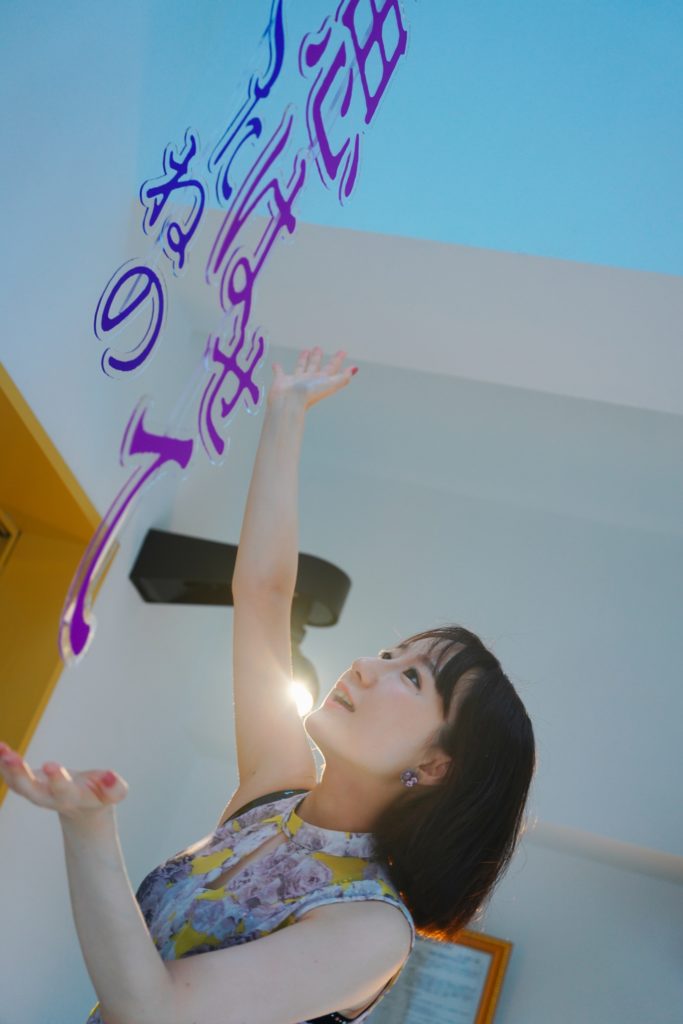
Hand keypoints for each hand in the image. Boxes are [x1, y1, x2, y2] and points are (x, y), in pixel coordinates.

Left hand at [0, 740, 128, 821]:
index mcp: (72, 798)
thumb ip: (115, 788)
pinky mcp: (25, 785)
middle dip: (20, 775)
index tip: (50, 764)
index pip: (63, 790)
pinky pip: (7, 775)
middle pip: (30, 790)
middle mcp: (48, 798)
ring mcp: (34, 792)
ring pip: (15, 784)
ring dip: (6, 768)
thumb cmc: (99, 795)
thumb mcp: (114, 794)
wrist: (82, 808)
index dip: (57, 779)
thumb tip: (109, 776)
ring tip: (1, 749)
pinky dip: (1, 763)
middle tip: (12, 758)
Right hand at [269, 346, 357, 410]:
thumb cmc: (309, 395)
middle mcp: (308, 381)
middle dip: (317, 358)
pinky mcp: (282, 381)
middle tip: (318, 348)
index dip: (337, 360)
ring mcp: (295, 381)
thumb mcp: (330, 384)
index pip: (331, 368)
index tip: (342, 351)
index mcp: (320, 381)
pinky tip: (276, 364)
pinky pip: (280, 373)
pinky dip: (278, 369)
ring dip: (303, 360)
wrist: (289, 403)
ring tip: (305, 351)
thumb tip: (354, 369)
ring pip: (300, 367)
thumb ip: (342, 377)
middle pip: (315, 366)